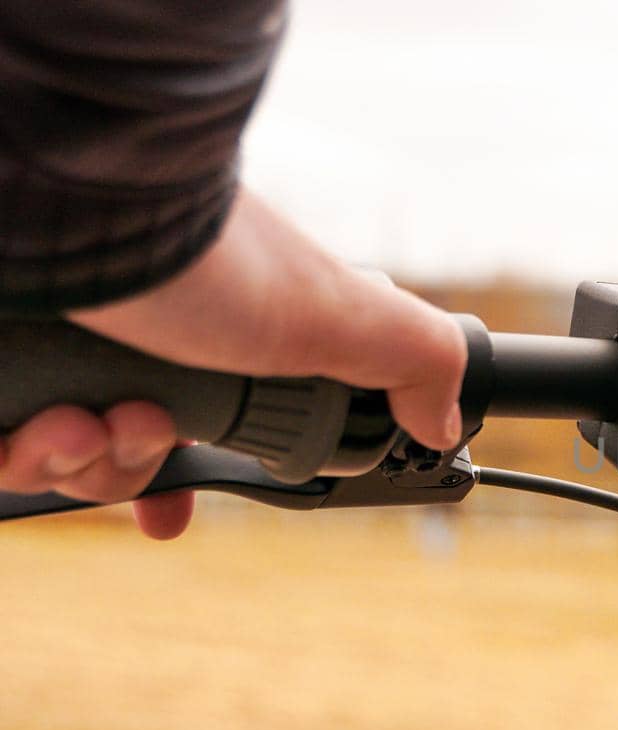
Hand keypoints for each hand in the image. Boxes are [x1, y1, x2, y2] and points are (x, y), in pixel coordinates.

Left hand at [0, 190, 466, 538]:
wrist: (69, 211)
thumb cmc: (203, 257)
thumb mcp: (338, 310)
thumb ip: (411, 357)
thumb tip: (449, 420)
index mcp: (208, 334)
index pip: (190, 428)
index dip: (181, 478)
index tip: (175, 507)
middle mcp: (124, 338)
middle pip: (117, 459)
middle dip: (131, 468)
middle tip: (137, 426)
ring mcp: (59, 349)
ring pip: (57, 461)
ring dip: (85, 460)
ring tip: (91, 417)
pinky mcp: (6, 367)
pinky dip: (24, 450)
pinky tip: (41, 420)